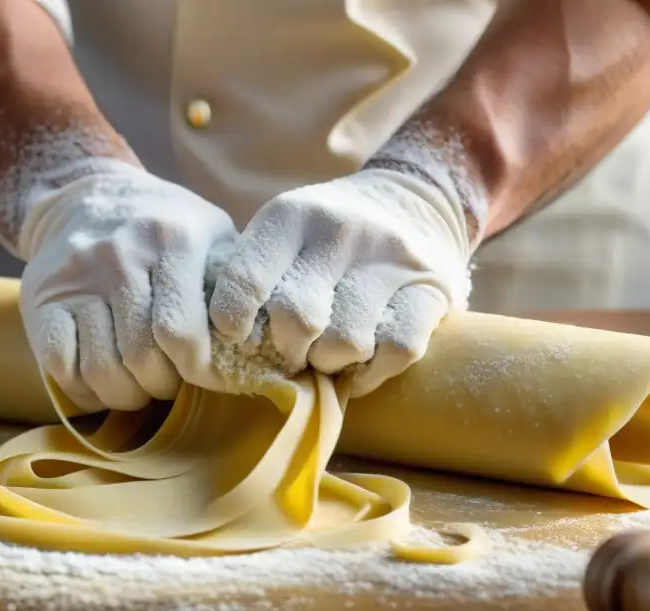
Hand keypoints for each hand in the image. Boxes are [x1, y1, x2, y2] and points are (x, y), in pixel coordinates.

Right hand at [18, 160, 234, 411]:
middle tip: (170, 383)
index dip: (198, 371)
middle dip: (162, 386)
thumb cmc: (166, 229)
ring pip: (102, 369)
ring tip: (140, 387)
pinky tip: (102, 382)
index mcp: (173, 240)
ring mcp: (75, 276)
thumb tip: (273, 341)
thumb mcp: (210, 234)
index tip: (206, 378)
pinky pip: (61, 366)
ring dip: (126, 395)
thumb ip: (236, 280)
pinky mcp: (41, 298)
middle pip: (142, 358)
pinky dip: (85, 389)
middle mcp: (120, 254)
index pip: (183, 334)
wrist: (87, 196)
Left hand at [208, 168, 470, 397]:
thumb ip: (254, 273)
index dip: (233, 321)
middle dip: (288, 349)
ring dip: (330, 363)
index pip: (245, 280)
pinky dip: (371, 372)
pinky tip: (361, 365)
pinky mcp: (431, 290)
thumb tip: (218, 345)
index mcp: (291, 215)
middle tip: (291, 351)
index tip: (238, 336)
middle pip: (296, 319)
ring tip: (327, 354)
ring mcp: (391, 260)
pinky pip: (396, 351)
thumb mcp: (286, 230)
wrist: (418, 198)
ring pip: (346, 342)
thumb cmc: (329, 234)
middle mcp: (341, 231)